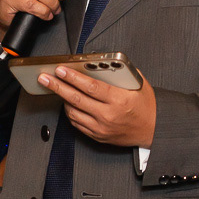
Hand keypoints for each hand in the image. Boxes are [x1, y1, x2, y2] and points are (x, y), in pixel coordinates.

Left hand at [38, 65, 155, 147]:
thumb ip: (121, 72)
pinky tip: (67, 103)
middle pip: (76, 99)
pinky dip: (70, 112)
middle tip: (45, 78)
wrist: (153, 130)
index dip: (73, 78)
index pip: (91, 87)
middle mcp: (108, 115)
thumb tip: (101, 62)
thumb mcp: (139, 84)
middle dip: (58, 86)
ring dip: (62, 99)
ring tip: (56, 88)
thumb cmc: (146, 106)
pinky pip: (77, 124)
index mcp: (119, 100)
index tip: (61, 70)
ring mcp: (101, 128)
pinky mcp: (98, 136)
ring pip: (73, 112)